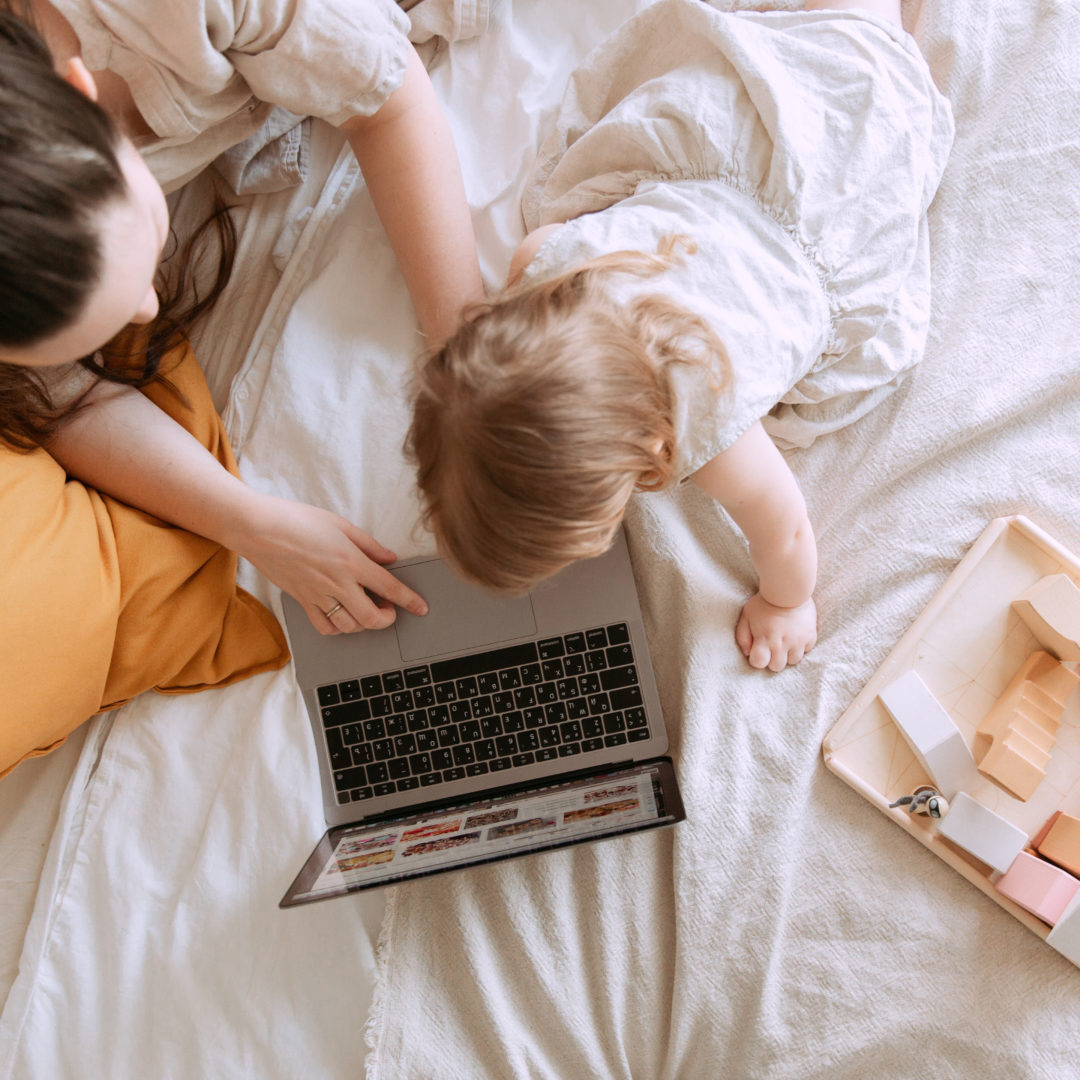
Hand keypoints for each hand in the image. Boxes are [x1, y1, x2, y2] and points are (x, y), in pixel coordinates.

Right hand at [233, 493, 427, 634]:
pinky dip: (338, 627)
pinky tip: (343, 615)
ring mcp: (318, 595)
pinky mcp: (302, 601)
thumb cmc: (296, 520)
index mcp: (351, 561)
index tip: (422, 608)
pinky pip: (324, 626)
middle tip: (390, 610)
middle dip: (387, 619)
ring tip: (368, 610)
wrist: (257, 528)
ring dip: (364, 624)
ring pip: (349, 626)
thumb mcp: (340, 524)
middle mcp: (336, 583)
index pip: (389, 587)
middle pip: (371, 617)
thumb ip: (369, 545)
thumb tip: (390, 558)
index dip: (410, 600)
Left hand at [735, 593, 816, 671]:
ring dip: (787, 655)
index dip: (757, 659)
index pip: (759, 663)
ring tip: (784, 642)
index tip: (758, 650)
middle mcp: (782, 644)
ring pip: (793, 661)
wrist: (788, 589)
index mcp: (764, 639)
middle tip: (771, 647)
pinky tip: (795, 636)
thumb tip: (747, 653)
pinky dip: (801, 646)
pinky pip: (807, 650)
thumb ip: (742, 636)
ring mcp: (798, 641)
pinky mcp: (810, 636)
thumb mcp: (746, 616)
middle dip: (771, 660)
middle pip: (777, 667)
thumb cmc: (764, 602)